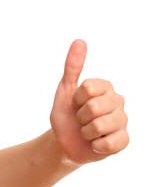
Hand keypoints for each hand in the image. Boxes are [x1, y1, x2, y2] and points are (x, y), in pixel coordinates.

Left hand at [50, 40, 128, 164]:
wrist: (64, 141)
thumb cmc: (66, 115)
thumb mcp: (65, 90)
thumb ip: (73, 66)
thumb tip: (79, 41)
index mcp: (106, 87)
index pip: (88, 88)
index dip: (76, 99)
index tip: (75, 104)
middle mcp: (118, 102)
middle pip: (94, 107)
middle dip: (80, 117)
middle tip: (80, 119)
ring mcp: (122, 121)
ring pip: (100, 126)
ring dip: (86, 132)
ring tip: (87, 131)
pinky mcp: (123, 141)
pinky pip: (108, 143)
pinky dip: (94, 145)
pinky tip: (95, 143)